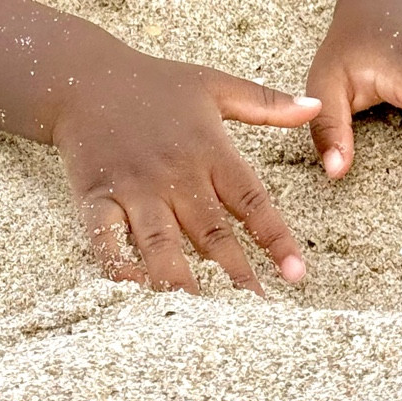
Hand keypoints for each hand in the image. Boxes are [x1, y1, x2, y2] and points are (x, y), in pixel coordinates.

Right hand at [51, 49, 318, 294]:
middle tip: (258, 315)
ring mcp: (133, 188)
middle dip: (236, 276)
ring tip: (201, 322)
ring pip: (161, 245)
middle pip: (210, 234)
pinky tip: (135, 294)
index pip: (250, 200)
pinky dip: (118, 267)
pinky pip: (105, 239)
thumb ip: (267, 102)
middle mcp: (174, 174)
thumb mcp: (215, 85)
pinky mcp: (96, 197)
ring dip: (182, 283)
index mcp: (208, 149)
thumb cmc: (155, 83)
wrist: (85, 77)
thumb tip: (316, 106)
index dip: (275, 238)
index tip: (297, 273)